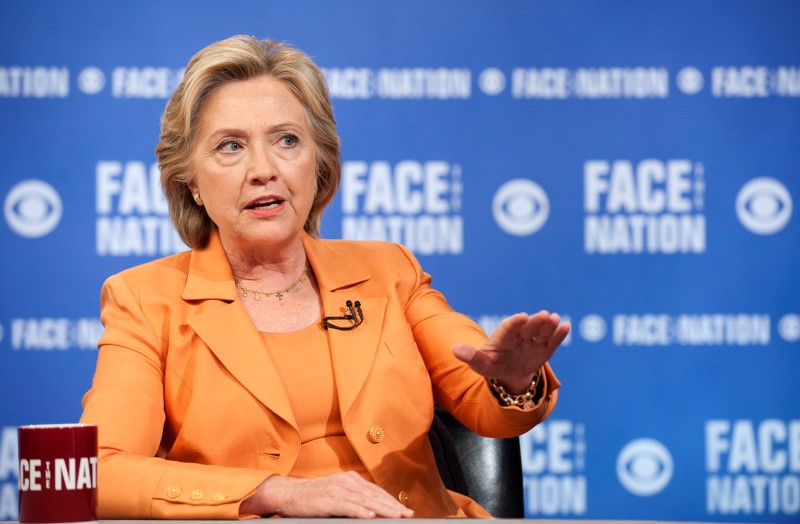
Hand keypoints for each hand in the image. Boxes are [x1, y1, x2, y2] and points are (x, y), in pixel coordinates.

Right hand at [240, 472, 413, 517]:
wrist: (286, 493)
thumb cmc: (312, 498)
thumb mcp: (336, 494)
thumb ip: (353, 499)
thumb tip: (372, 510)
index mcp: (350, 479)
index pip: (376, 491)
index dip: (392, 501)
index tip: (405, 511)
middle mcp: (345, 481)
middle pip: (374, 495)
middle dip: (392, 506)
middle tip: (407, 515)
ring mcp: (336, 489)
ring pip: (364, 500)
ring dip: (382, 509)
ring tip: (396, 516)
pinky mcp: (326, 499)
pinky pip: (346, 506)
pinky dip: (360, 510)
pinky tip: (370, 516)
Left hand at [452, 310, 569, 392]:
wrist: (507, 373)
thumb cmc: (491, 365)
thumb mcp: (480, 364)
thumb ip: (470, 356)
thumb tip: (454, 349)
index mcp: (503, 338)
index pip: (508, 329)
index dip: (515, 323)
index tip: (522, 317)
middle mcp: (519, 337)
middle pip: (527, 328)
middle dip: (535, 322)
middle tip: (543, 315)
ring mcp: (533, 342)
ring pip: (541, 332)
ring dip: (548, 326)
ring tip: (555, 319)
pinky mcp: (544, 349)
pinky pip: (552, 342)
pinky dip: (559, 335)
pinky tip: (565, 326)